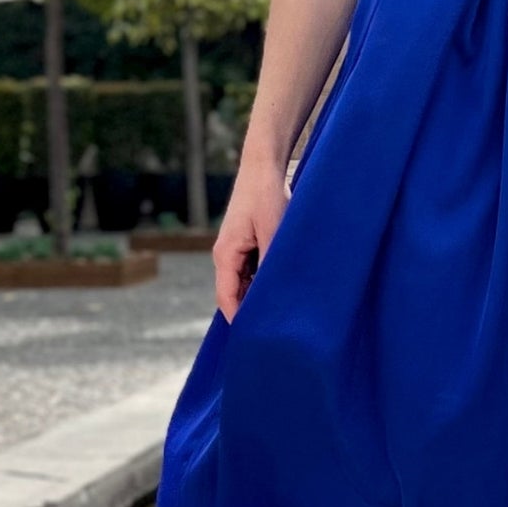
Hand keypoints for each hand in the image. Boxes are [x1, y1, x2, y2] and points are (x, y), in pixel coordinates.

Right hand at [214, 159, 289, 321]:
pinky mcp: (246, 243)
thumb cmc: (267, 196)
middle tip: (273, 332)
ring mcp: (235, 249)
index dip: (239, 320)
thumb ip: (272, 263)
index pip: (227, 298)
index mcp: (225, 254)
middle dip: (250, 311)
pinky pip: (251, 270)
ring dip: (258, 295)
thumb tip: (275, 293)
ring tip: (280, 314)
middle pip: (234, 293)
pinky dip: (263, 280)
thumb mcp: (274, 231)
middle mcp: (225, 255)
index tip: (255, 339)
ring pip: (244, 282)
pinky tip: (281, 287)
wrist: (263, 167)